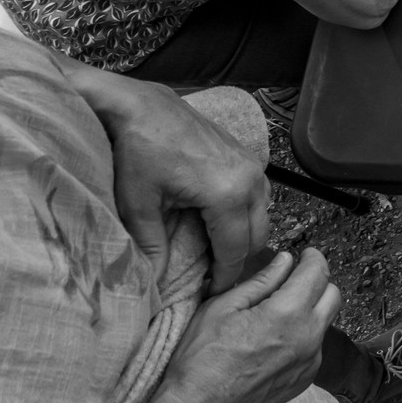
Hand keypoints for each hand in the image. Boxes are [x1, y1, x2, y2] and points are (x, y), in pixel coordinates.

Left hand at [58, 65, 270, 293]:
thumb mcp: (139, 204)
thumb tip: (155, 283)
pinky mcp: (248, 155)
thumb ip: (151, 246)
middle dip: (238, 260)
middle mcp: (250, 180)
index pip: (236, 251)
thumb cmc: (138, 151)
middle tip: (213, 277)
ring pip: (263, 215)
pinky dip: (246, 213)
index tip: (212, 296)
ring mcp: (253, 165)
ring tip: (216, 249)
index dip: (225, 279)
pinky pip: (259, 195)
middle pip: (258, 236)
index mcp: (227, 195)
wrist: (143, 106)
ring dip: (244, 235)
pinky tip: (220, 219)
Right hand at [153, 249, 340, 402]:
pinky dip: (305, 335)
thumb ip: (261, 281)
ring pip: (325, 322)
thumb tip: (285, 261)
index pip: (318, 273)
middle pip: (333, 295)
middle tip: (296, 279)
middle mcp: (308, 337)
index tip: (306, 254)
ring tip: (281, 311)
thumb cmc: (201, 359)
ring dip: (312, 309)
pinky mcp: (305, 379)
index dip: (314, 258)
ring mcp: (310, 361)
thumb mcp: (222, 308)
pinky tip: (277, 339)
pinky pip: (316, 347)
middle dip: (318, 281)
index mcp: (288, 313)